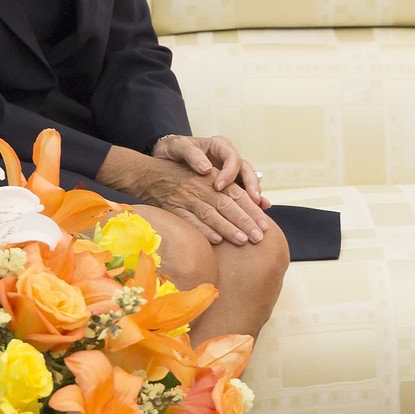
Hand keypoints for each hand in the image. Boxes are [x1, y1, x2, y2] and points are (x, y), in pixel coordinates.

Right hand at [105, 147, 267, 245]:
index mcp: (213, 178)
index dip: (252, 209)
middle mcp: (202, 187)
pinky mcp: (173, 208)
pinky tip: (215, 240)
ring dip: (227, 227)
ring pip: (211, 213)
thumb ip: (226, 190)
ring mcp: (187, 198)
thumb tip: (254, 205)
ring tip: (242, 240)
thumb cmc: (183, 177)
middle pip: (227, 204)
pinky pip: (189, 220)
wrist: (149, 174)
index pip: (237, 195)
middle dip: (245, 221)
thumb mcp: (204, 177)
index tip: (265, 225)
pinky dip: (202, 230)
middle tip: (259, 237)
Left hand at [152, 134, 267, 208]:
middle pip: (246, 170)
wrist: (167, 158)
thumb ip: (191, 154)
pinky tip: (260, 211)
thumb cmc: (173, 150)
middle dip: (252, 186)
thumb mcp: (178, 147)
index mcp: (219, 146)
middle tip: (254, 200)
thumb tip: (206, 168)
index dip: (229, 172)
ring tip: (262, 207)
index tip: (218, 187)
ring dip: (255, 196)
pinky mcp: (229, 186)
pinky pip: (242, 194)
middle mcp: (229, 159)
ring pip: (248, 183)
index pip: (232, 157)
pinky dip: (250, 203)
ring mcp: (231, 173)